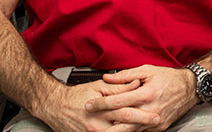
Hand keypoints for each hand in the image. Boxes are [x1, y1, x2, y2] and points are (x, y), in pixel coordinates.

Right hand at [39, 79, 153, 131]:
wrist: (55, 107)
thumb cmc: (76, 96)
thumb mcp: (98, 86)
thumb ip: (119, 86)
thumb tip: (136, 84)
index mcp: (102, 108)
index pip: (126, 110)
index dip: (142, 112)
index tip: (156, 112)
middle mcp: (98, 124)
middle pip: (125, 125)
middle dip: (142, 123)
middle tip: (157, 120)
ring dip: (133, 131)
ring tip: (147, 128)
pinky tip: (131, 130)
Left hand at [86, 65, 197, 130]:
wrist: (191, 88)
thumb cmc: (170, 78)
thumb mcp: (148, 70)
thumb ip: (126, 75)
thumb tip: (107, 77)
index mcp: (147, 93)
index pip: (118, 101)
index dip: (101, 103)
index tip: (88, 105)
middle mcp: (151, 109)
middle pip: (121, 121)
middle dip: (102, 123)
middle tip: (88, 124)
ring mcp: (156, 120)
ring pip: (129, 130)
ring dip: (113, 131)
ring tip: (99, 131)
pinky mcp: (159, 127)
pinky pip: (140, 131)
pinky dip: (128, 130)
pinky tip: (117, 129)